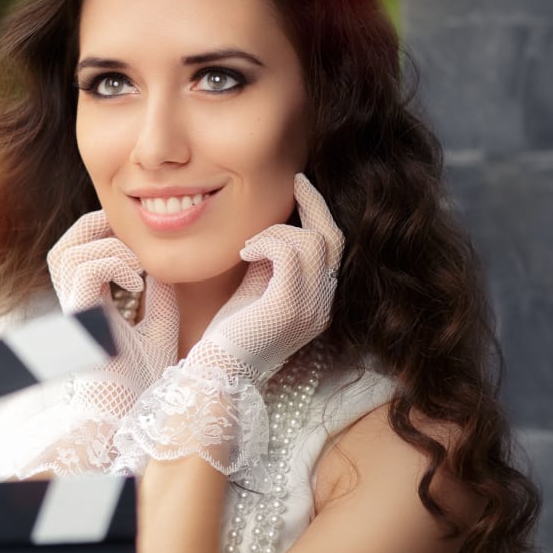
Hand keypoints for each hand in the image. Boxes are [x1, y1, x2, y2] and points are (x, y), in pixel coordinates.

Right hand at [19, 212, 178, 474]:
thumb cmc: (142, 386)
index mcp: (88, 306)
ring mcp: (73, 312)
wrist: (131, 418)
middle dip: (98, 232)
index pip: (78, 255)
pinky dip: (114, 264)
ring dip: (109, 247)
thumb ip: (160, 299)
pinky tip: (138, 284)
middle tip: (136, 245)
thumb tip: (165, 268)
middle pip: (62, 248)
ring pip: (67, 252)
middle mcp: (74, 306)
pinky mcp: (80, 320)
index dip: (105, 237)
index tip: (143, 249)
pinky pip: (86, 269)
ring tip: (139, 268)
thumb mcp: (159, 331)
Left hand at [188, 173, 342, 382]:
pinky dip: (266, 243)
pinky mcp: (289, 307)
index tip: (302, 188)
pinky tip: (245, 254)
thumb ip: (276, 261)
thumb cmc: (232, 331)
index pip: (333, 248)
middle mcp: (324, 305)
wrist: (219, 369)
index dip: (321, 214)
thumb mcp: (260, 288)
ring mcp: (311, 307)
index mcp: (321, 301)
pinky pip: (289, 253)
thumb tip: (276, 226)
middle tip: (295, 182)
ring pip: (310, 241)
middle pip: (333, 239)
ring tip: (249, 247)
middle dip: (314, 205)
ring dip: (276, 232)